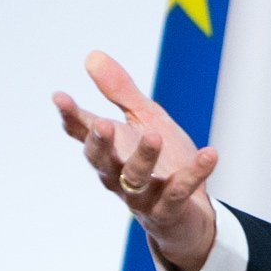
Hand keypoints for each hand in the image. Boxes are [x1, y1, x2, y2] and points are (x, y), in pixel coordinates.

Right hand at [53, 51, 220, 270]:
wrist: (189, 213)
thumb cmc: (163, 162)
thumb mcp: (145, 120)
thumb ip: (120, 92)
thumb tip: (93, 56)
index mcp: (111, 150)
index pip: (84, 133)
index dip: (71, 116)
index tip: (60, 97)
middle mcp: (119, 175)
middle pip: (102, 161)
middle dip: (101, 144)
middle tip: (103, 125)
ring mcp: (143, 196)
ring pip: (136, 179)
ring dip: (143, 158)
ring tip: (154, 136)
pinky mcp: (169, 209)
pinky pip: (180, 191)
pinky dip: (195, 173)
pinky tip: (210, 154)